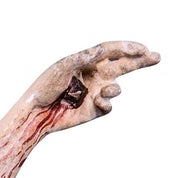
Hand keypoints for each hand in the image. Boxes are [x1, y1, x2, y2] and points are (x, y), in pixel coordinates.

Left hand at [25, 41, 159, 131]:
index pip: (113, 51)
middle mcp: (94, 75)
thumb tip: (105, 49)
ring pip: (117, 88)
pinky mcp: (93, 110)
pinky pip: (109, 106)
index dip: (129, 48)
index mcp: (88, 61)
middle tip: (156, 57)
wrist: (36, 114)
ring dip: (115, 88)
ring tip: (106, 91)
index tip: (144, 49)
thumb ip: (86, 57)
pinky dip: (107, 103)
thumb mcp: (65, 66)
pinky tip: (98, 101)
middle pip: (123, 66)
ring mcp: (95, 93)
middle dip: (140, 62)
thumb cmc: (45, 86)